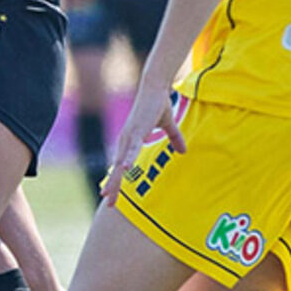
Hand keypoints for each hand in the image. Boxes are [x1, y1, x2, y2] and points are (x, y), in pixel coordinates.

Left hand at [99, 88, 183, 204]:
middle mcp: (126, 141)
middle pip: (117, 169)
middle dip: (113, 187)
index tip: (110, 196)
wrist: (155, 87)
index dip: (116, 181)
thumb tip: (183, 151)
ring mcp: (130, 136)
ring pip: (121, 163)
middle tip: (108, 203)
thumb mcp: (168, 125)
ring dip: (115, 179)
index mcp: (130, 142)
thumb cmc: (158, 104)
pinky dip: (129, 158)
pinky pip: (133, 148)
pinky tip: (125, 169)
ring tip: (109, 194)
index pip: (121, 166)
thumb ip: (174, 138)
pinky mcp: (137, 130)